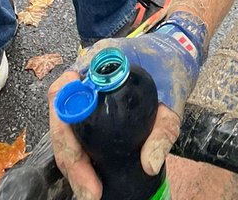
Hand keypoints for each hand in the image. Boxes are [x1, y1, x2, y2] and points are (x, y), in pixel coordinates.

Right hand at [49, 12, 205, 199]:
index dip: (65, 128)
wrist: (177, 52)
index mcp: (99, 60)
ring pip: (66, 128)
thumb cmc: (173, 65)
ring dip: (73, 162)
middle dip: (70, 158)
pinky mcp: (92, 105)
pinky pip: (77, 130)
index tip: (81, 158)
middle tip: (89, 190)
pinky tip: (92, 177)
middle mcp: (84, 73)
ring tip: (89, 190)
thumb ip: (164, 128)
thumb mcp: (174, 96)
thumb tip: (149, 165)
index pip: (65, 92)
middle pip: (60, 117)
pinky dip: (81, 156)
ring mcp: (85, 89)